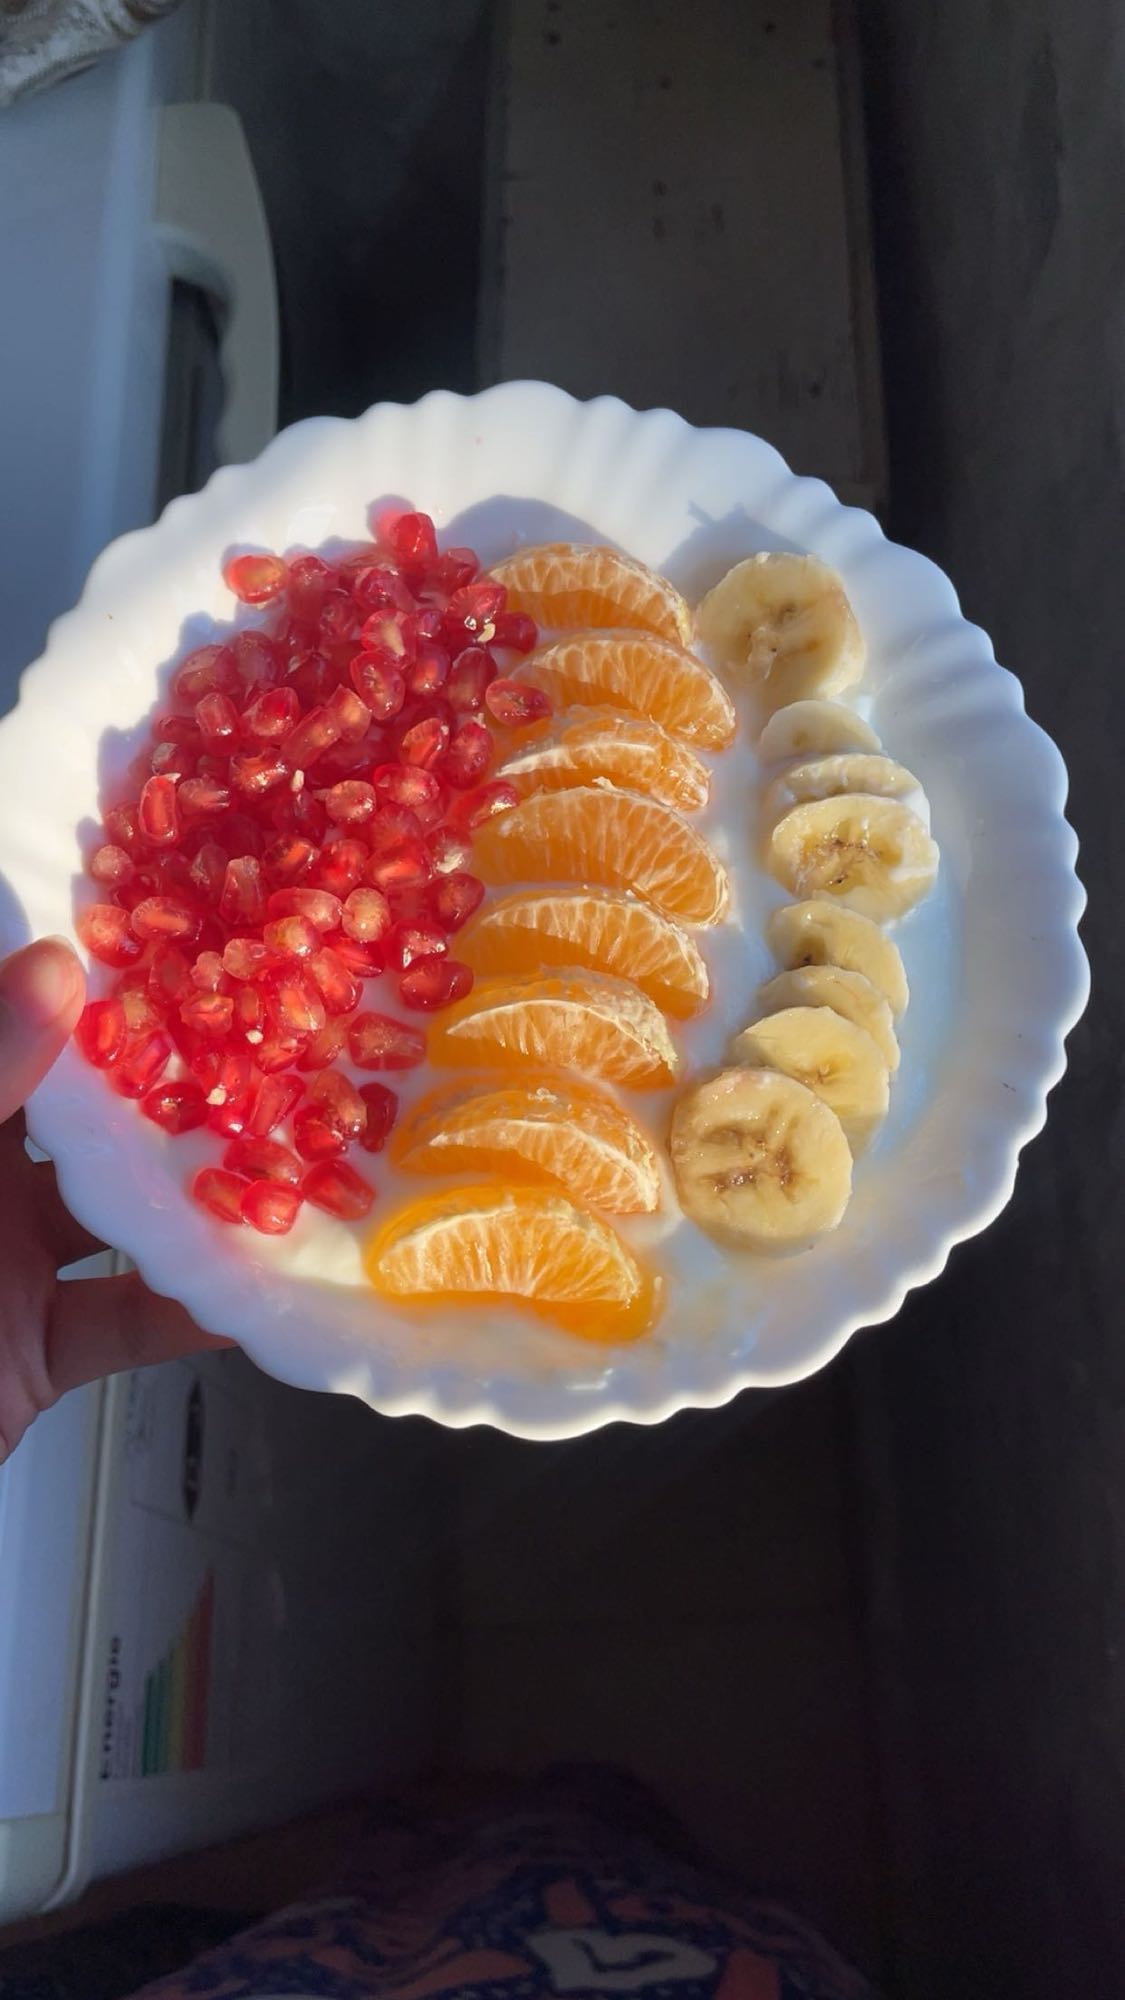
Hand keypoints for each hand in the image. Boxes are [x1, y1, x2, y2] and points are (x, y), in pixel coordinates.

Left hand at [0, 938, 232, 1461]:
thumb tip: (54, 973)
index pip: (9, 1028)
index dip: (79, 981)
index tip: (169, 936)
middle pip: (79, 1115)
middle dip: (166, 1082)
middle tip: (265, 1033)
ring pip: (115, 1216)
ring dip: (195, 1195)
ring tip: (287, 1147)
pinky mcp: (31, 1353)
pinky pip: (125, 1320)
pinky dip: (189, 1312)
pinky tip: (255, 1286)